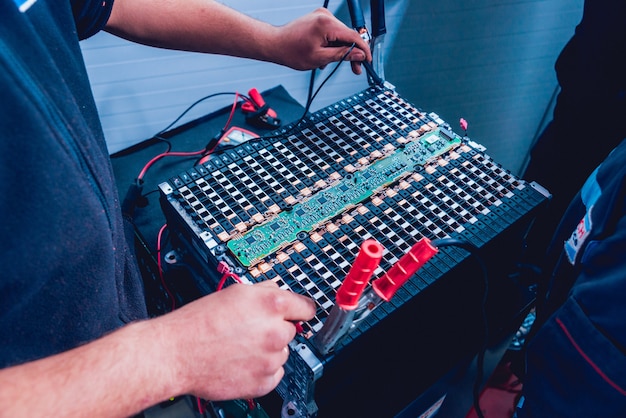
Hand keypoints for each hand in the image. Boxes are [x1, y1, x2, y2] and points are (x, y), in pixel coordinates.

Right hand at [163, 281, 315, 400]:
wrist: (176, 353)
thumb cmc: (199, 322)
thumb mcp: (235, 292)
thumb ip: (264, 291)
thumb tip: (277, 291)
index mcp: (272, 304)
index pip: (306, 307)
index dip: (299, 309)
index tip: (299, 313)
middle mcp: (276, 332)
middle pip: (290, 330)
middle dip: (275, 329)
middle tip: (250, 330)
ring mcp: (271, 359)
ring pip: (281, 353)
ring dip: (268, 351)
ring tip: (240, 347)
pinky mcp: (263, 383)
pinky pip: (274, 375)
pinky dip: (262, 371)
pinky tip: (241, 362)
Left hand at [271, 8, 371, 73]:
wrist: (275, 44)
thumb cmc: (292, 51)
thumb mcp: (320, 58)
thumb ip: (343, 55)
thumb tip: (360, 55)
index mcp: (327, 24)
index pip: (354, 36)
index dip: (364, 50)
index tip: (368, 60)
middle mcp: (325, 16)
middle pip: (348, 36)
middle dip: (352, 53)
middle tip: (356, 69)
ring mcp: (322, 16)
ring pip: (341, 35)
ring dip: (339, 50)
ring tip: (328, 63)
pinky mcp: (318, 19)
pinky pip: (332, 33)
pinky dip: (332, 45)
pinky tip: (324, 55)